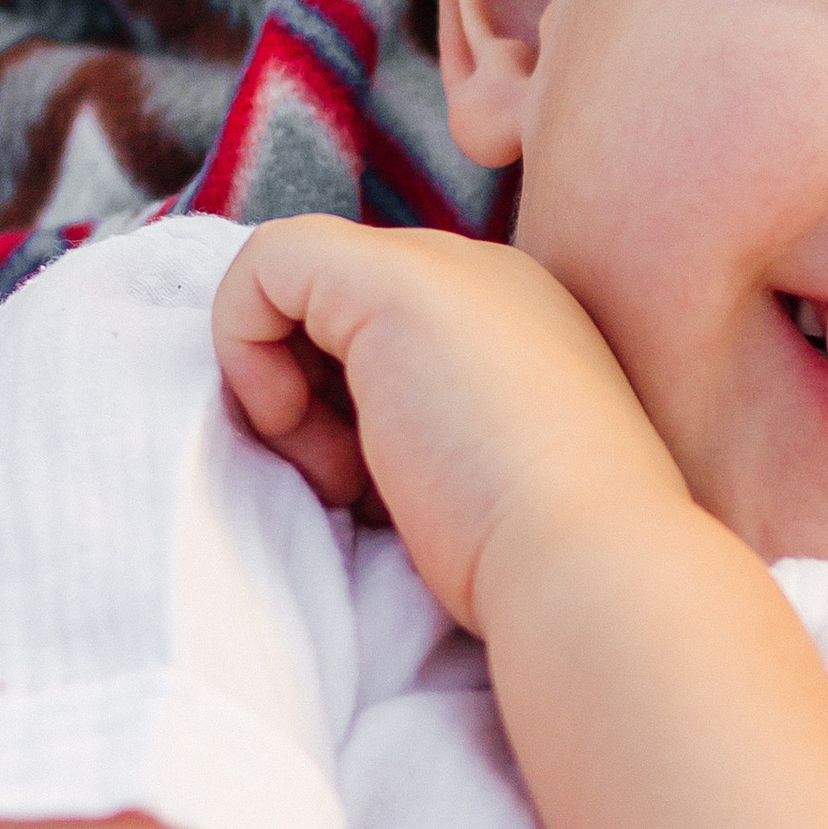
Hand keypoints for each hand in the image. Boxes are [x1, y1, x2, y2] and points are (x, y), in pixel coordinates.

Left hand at [213, 218, 686, 636]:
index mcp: (523, 327)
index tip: (376, 491)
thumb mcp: (471, 481)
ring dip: (284, 387)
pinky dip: (243, 344)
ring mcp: (448, 266)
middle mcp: (491, 279)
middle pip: (339, 306)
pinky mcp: (391, 277)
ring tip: (341, 474)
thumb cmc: (534, 560)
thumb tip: (339, 440)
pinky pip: (263, 263)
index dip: (348, 410)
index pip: (387, 334)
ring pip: (297, 285)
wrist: (585, 565)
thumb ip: (423, 433)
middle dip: (312, 398)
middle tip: (348, 485)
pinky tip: (291, 421)